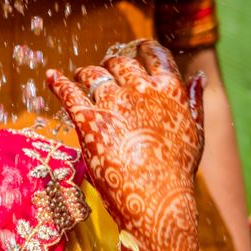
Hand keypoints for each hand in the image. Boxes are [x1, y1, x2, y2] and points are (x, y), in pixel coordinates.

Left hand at [47, 40, 203, 250]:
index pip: (154, 55)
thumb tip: (199, 76)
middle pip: (119, 64)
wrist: (158, 200)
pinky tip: (50, 77)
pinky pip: (69, 92)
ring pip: (92, 75)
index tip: (135, 51)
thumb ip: (194, 101)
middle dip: (110, 65)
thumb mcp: (195, 132)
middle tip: (103, 73)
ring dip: (84, 74)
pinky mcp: (89, 121)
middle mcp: (140, 90)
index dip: (142, 50)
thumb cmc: (178, 171)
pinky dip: (57, 82)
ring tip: (78, 77)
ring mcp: (114, 104)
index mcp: (169, 89)